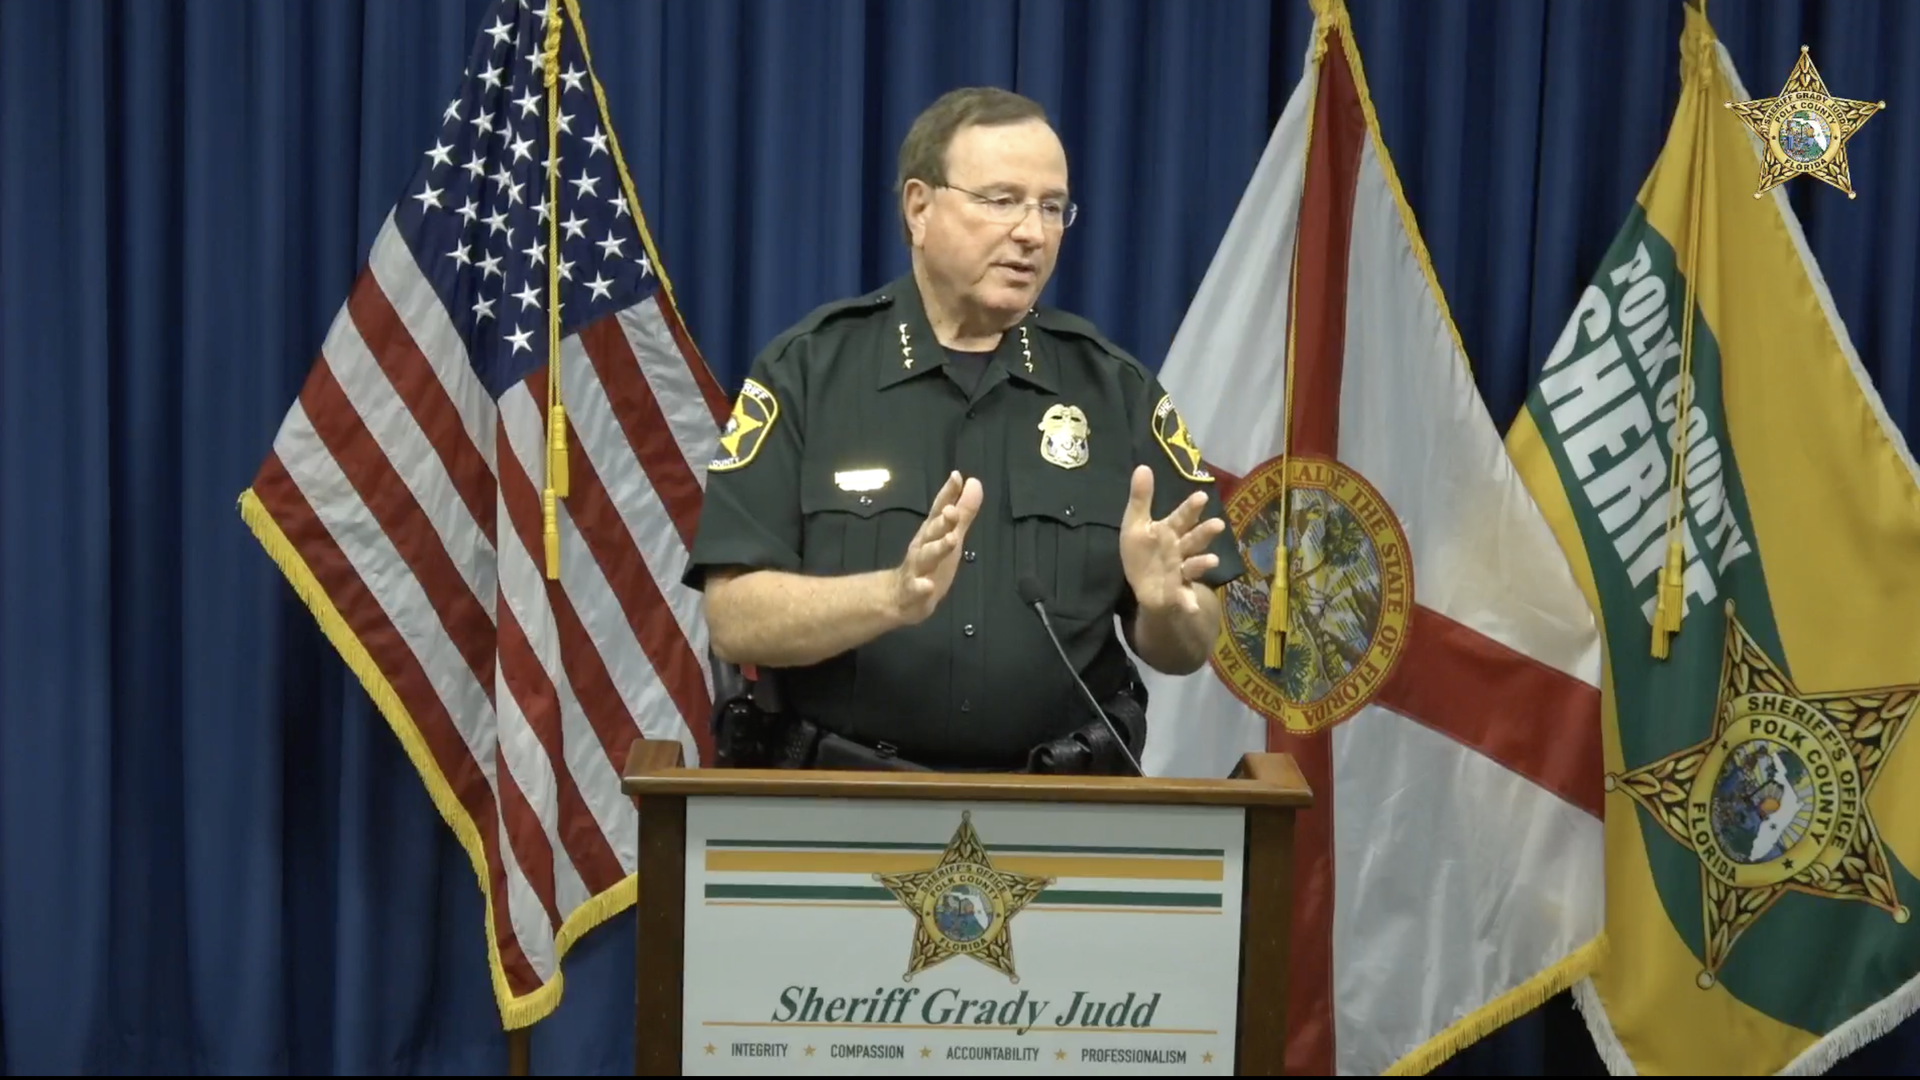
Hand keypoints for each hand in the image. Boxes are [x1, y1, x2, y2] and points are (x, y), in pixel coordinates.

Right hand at [891, 471, 983, 623]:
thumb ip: (963, 511)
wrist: (900, 596)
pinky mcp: (913, 591)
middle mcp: (923, 545)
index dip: (947, 493)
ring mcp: (917, 568)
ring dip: (938, 548)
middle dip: (942, 521)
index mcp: (932, 532)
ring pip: (926, 556)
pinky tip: (927, 586)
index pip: (939, 509)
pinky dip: (921, 587)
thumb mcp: (949, 534)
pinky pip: (916, 589)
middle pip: (932, 531)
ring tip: (951, 540)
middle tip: (951, 510)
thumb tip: (974, 481)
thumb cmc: (930, 560)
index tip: (956, 477)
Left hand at [1119, 465, 1225, 614]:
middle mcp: (1180, 549)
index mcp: (1170, 530)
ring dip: (1203, 563)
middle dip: (1205, 533)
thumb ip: (1141, 498)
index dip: (1191, 508)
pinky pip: (1183, 597)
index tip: (1201, 497)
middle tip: (1217, 525)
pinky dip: (1189, 602)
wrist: (1145, 586)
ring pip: (1194, 565)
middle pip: (1194, 539)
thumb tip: (1143, 466)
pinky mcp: (1177, 592)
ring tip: (1212, 561)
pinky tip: (1192, 607)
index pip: (1182, 517)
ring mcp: (1181, 571)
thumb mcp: (1136, 524)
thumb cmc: (1143, 551)